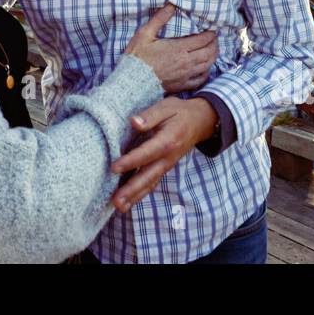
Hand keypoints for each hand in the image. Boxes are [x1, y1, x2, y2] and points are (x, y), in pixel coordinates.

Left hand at [109, 97, 217, 212]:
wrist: (199, 122)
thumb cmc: (179, 112)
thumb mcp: (166, 107)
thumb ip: (150, 115)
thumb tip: (134, 122)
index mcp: (168, 140)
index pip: (147, 153)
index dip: (131, 161)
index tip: (114, 168)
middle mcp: (168, 157)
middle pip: (148, 175)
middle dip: (132, 189)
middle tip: (116, 201)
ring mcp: (167, 165)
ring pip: (150, 183)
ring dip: (134, 196)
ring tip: (119, 207)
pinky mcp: (163, 169)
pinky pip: (151, 183)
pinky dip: (140, 194)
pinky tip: (128, 203)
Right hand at [123, 3, 219, 93]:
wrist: (132, 81)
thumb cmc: (138, 57)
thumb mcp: (145, 33)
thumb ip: (160, 19)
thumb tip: (171, 5)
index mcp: (179, 48)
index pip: (203, 39)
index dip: (211, 34)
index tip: (212, 30)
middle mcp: (186, 62)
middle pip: (209, 52)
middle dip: (215, 44)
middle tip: (214, 39)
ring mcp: (186, 75)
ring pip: (208, 65)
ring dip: (213, 56)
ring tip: (213, 50)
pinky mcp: (182, 85)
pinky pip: (201, 79)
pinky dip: (206, 72)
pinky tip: (205, 68)